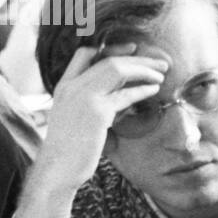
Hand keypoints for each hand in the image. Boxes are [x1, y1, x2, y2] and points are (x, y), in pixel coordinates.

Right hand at [17, 43, 166, 217]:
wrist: (56, 169)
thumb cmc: (66, 148)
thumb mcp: (73, 117)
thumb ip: (90, 102)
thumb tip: (120, 96)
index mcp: (63, 87)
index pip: (84, 54)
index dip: (111, 49)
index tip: (132, 50)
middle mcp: (72, 87)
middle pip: (108, 60)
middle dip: (138, 59)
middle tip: (159, 63)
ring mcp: (83, 98)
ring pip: (117, 69)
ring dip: (144, 69)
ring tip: (161, 74)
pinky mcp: (97, 112)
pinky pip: (125, 94)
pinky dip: (143, 89)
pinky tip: (154, 89)